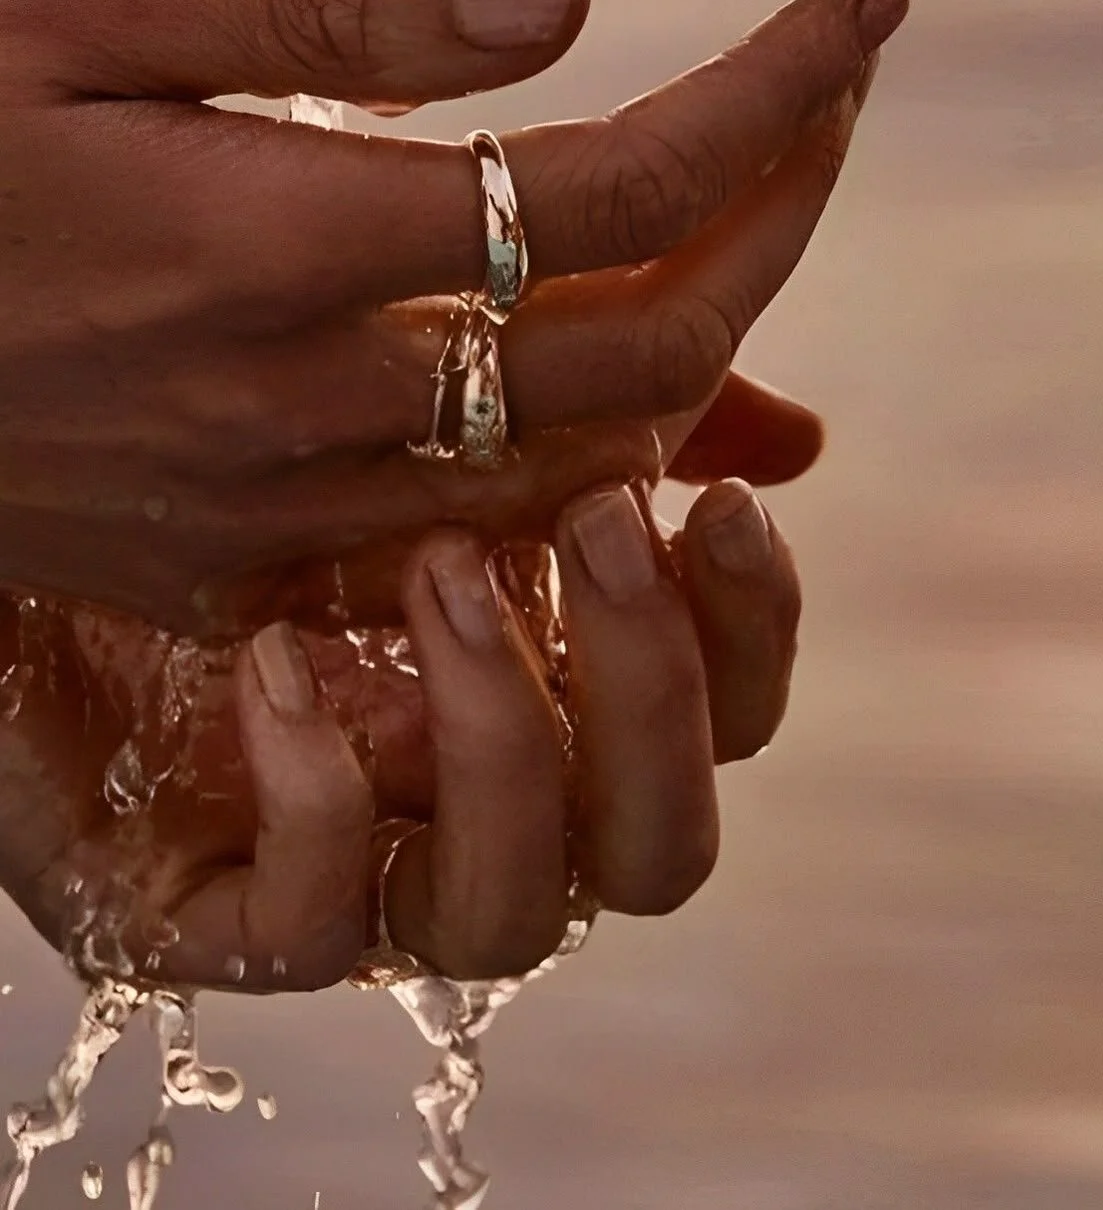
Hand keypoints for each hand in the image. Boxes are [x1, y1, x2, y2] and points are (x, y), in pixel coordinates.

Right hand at [0, 0, 904, 630]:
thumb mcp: (94, 15)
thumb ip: (336, 14)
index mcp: (280, 241)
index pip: (620, 188)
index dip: (778, 98)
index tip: (870, 2)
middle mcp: (303, 401)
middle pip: (651, 340)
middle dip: (784, 204)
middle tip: (832, 86)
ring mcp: (276, 507)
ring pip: (590, 451)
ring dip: (713, 322)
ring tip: (762, 185)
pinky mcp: (239, 560)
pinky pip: (485, 520)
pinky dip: (597, 435)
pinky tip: (640, 353)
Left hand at [0, 485, 802, 990]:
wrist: (22, 468)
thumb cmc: (241, 446)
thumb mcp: (441, 402)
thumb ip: (610, 408)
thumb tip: (796, 439)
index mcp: (552, 682)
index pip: (725, 722)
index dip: (750, 637)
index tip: (727, 507)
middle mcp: (472, 801)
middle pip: (660, 846)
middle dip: (651, 692)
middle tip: (591, 522)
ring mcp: (347, 866)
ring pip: (507, 915)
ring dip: (504, 743)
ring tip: (434, 566)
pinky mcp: (197, 909)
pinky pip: (302, 929)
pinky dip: (317, 800)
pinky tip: (277, 654)